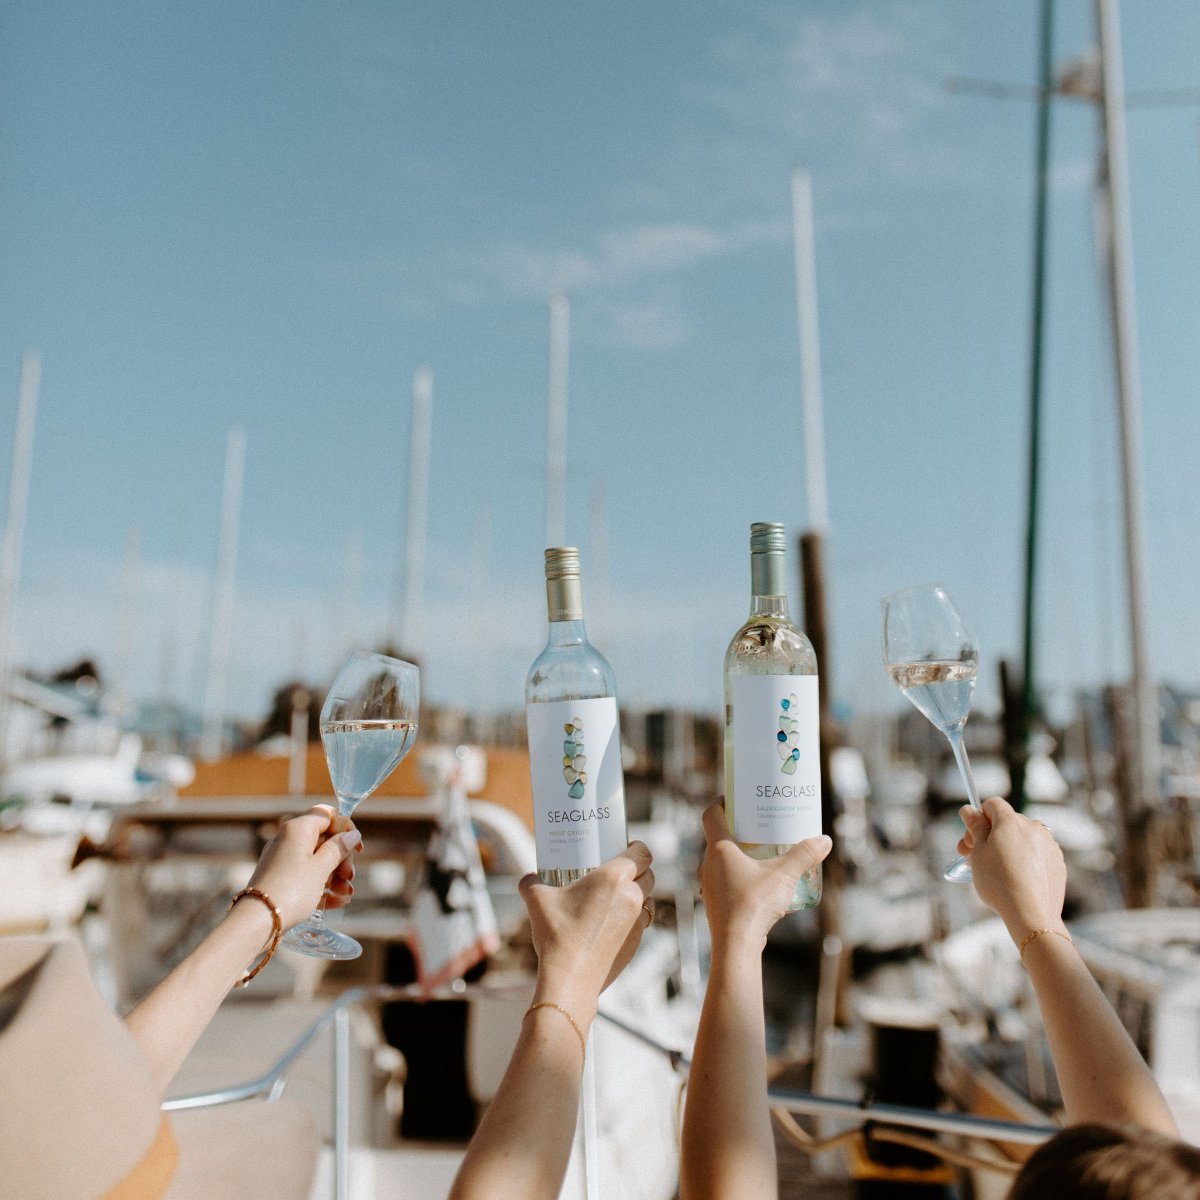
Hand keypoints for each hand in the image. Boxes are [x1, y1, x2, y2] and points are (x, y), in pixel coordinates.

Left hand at [245, 804, 361, 928]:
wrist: (258, 921)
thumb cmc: (292, 890)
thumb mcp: (321, 868)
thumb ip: (338, 849)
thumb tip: (351, 834)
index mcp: (298, 829)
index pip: (327, 815)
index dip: (346, 828)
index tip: (358, 848)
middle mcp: (288, 840)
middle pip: (323, 840)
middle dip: (341, 859)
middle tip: (350, 877)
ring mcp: (282, 860)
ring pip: (316, 860)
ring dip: (335, 876)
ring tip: (346, 894)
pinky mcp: (280, 878)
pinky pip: (306, 876)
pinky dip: (322, 886)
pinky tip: (337, 901)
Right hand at [519, 843, 654, 1017]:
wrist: (570, 977)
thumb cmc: (557, 934)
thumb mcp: (537, 901)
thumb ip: (531, 883)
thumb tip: (526, 879)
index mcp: (614, 878)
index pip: (642, 852)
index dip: (638, 847)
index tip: (627, 846)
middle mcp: (631, 896)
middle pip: (649, 874)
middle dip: (639, 869)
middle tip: (619, 870)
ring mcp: (637, 921)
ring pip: (648, 898)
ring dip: (639, 893)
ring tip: (618, 896)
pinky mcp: (636, 942)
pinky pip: (641, 921)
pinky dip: (633, 917)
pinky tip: (612, 922)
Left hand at [699, 800, 830, 953]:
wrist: (736, 945)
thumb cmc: (754, 904)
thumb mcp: (784, 875)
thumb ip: (804, 855)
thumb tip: (824, 840)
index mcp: (718, 849)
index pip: (710, 814)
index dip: (722, 802)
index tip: (736, 798)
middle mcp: (708, 863)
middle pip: (718, 837)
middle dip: (737, 828)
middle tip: (758, 824)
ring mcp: (709, 885)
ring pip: (721, 860)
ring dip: (738, 854)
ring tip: (762, 853)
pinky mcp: (715, 903)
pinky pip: (725, 880)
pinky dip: (739, 875)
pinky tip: (760, 884)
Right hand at [957, 796, 1066, 938]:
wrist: (1031, 914)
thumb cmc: (999, 882)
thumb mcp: (978, 852)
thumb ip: (975, 827)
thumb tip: (969, 809)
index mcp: (1012, 821)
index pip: (992, 804)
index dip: (978, 818)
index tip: (970, 840)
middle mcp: (1034, 827)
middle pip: (1007, 822)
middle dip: (990, 835)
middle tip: (975, 857)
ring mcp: (1049, 845)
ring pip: (1023, 838)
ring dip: (1008, 847)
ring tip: (997, 870)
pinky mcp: (1058, 862)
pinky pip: (1037, 853)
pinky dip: (1025, 860)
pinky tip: (1016, 878)